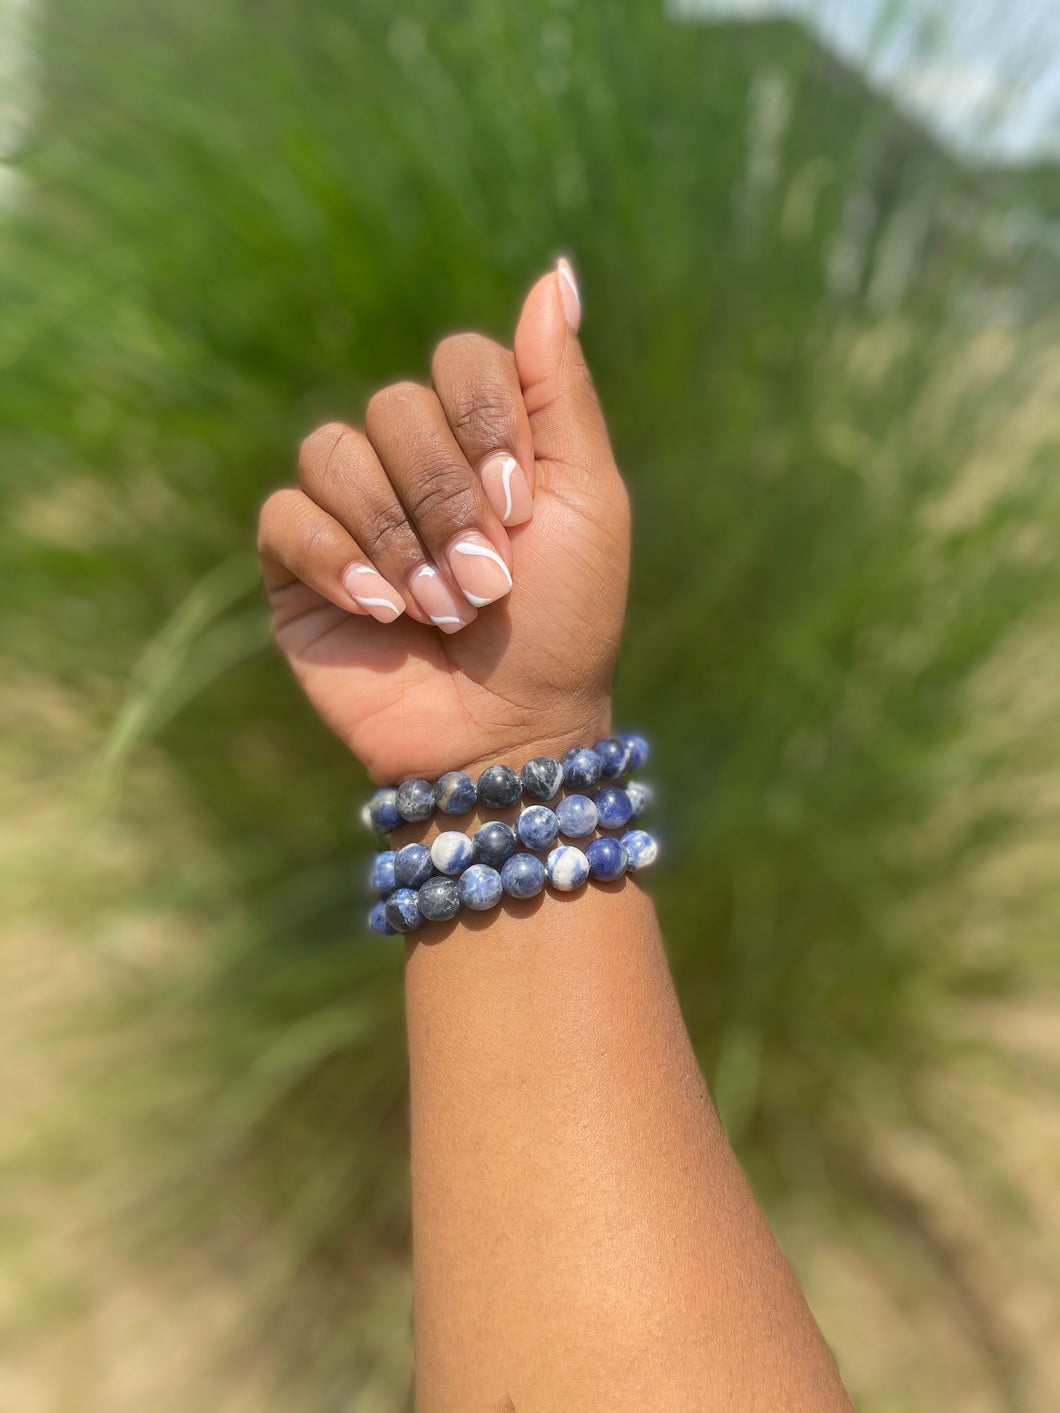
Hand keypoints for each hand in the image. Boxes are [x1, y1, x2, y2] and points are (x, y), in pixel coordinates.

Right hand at [257, 263, 630, 784]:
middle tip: (485, 581)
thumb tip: (556, 271)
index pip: (459, 359)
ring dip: (397, 538)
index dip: (484, 425)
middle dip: (446, 502)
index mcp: (482, 437)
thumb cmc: (565, 621)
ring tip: (439, 610)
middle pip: (393, 406)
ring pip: (334, 452)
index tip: (520, 508)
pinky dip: (337, 560)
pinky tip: (381, 613)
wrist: (513, 732)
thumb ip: (560, 387)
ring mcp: (351, 511)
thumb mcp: (588, 497)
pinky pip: (285, 515)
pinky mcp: (299, 565)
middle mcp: (411, 462)